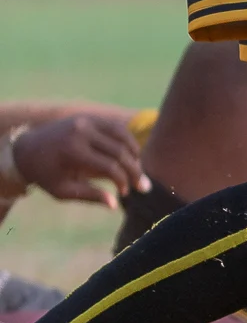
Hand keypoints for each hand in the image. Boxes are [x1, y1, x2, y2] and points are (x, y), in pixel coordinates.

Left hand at [10, 112, 147, 209]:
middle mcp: (80, 133)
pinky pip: (116, 127)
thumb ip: (89, 196)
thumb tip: (115, 204)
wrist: (27, 148)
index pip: (111, 167)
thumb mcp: (62, 190)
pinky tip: (131, 154)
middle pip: (120, 152)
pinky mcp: (88, 118)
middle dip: (135, 170)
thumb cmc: (46, 175)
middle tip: (143, 185)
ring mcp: (85, 122)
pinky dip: (128, 140)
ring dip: (135, 154)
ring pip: (123, 136)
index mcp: (72, 152)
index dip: (123, 182)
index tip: (124, 193)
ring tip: (137, 169)